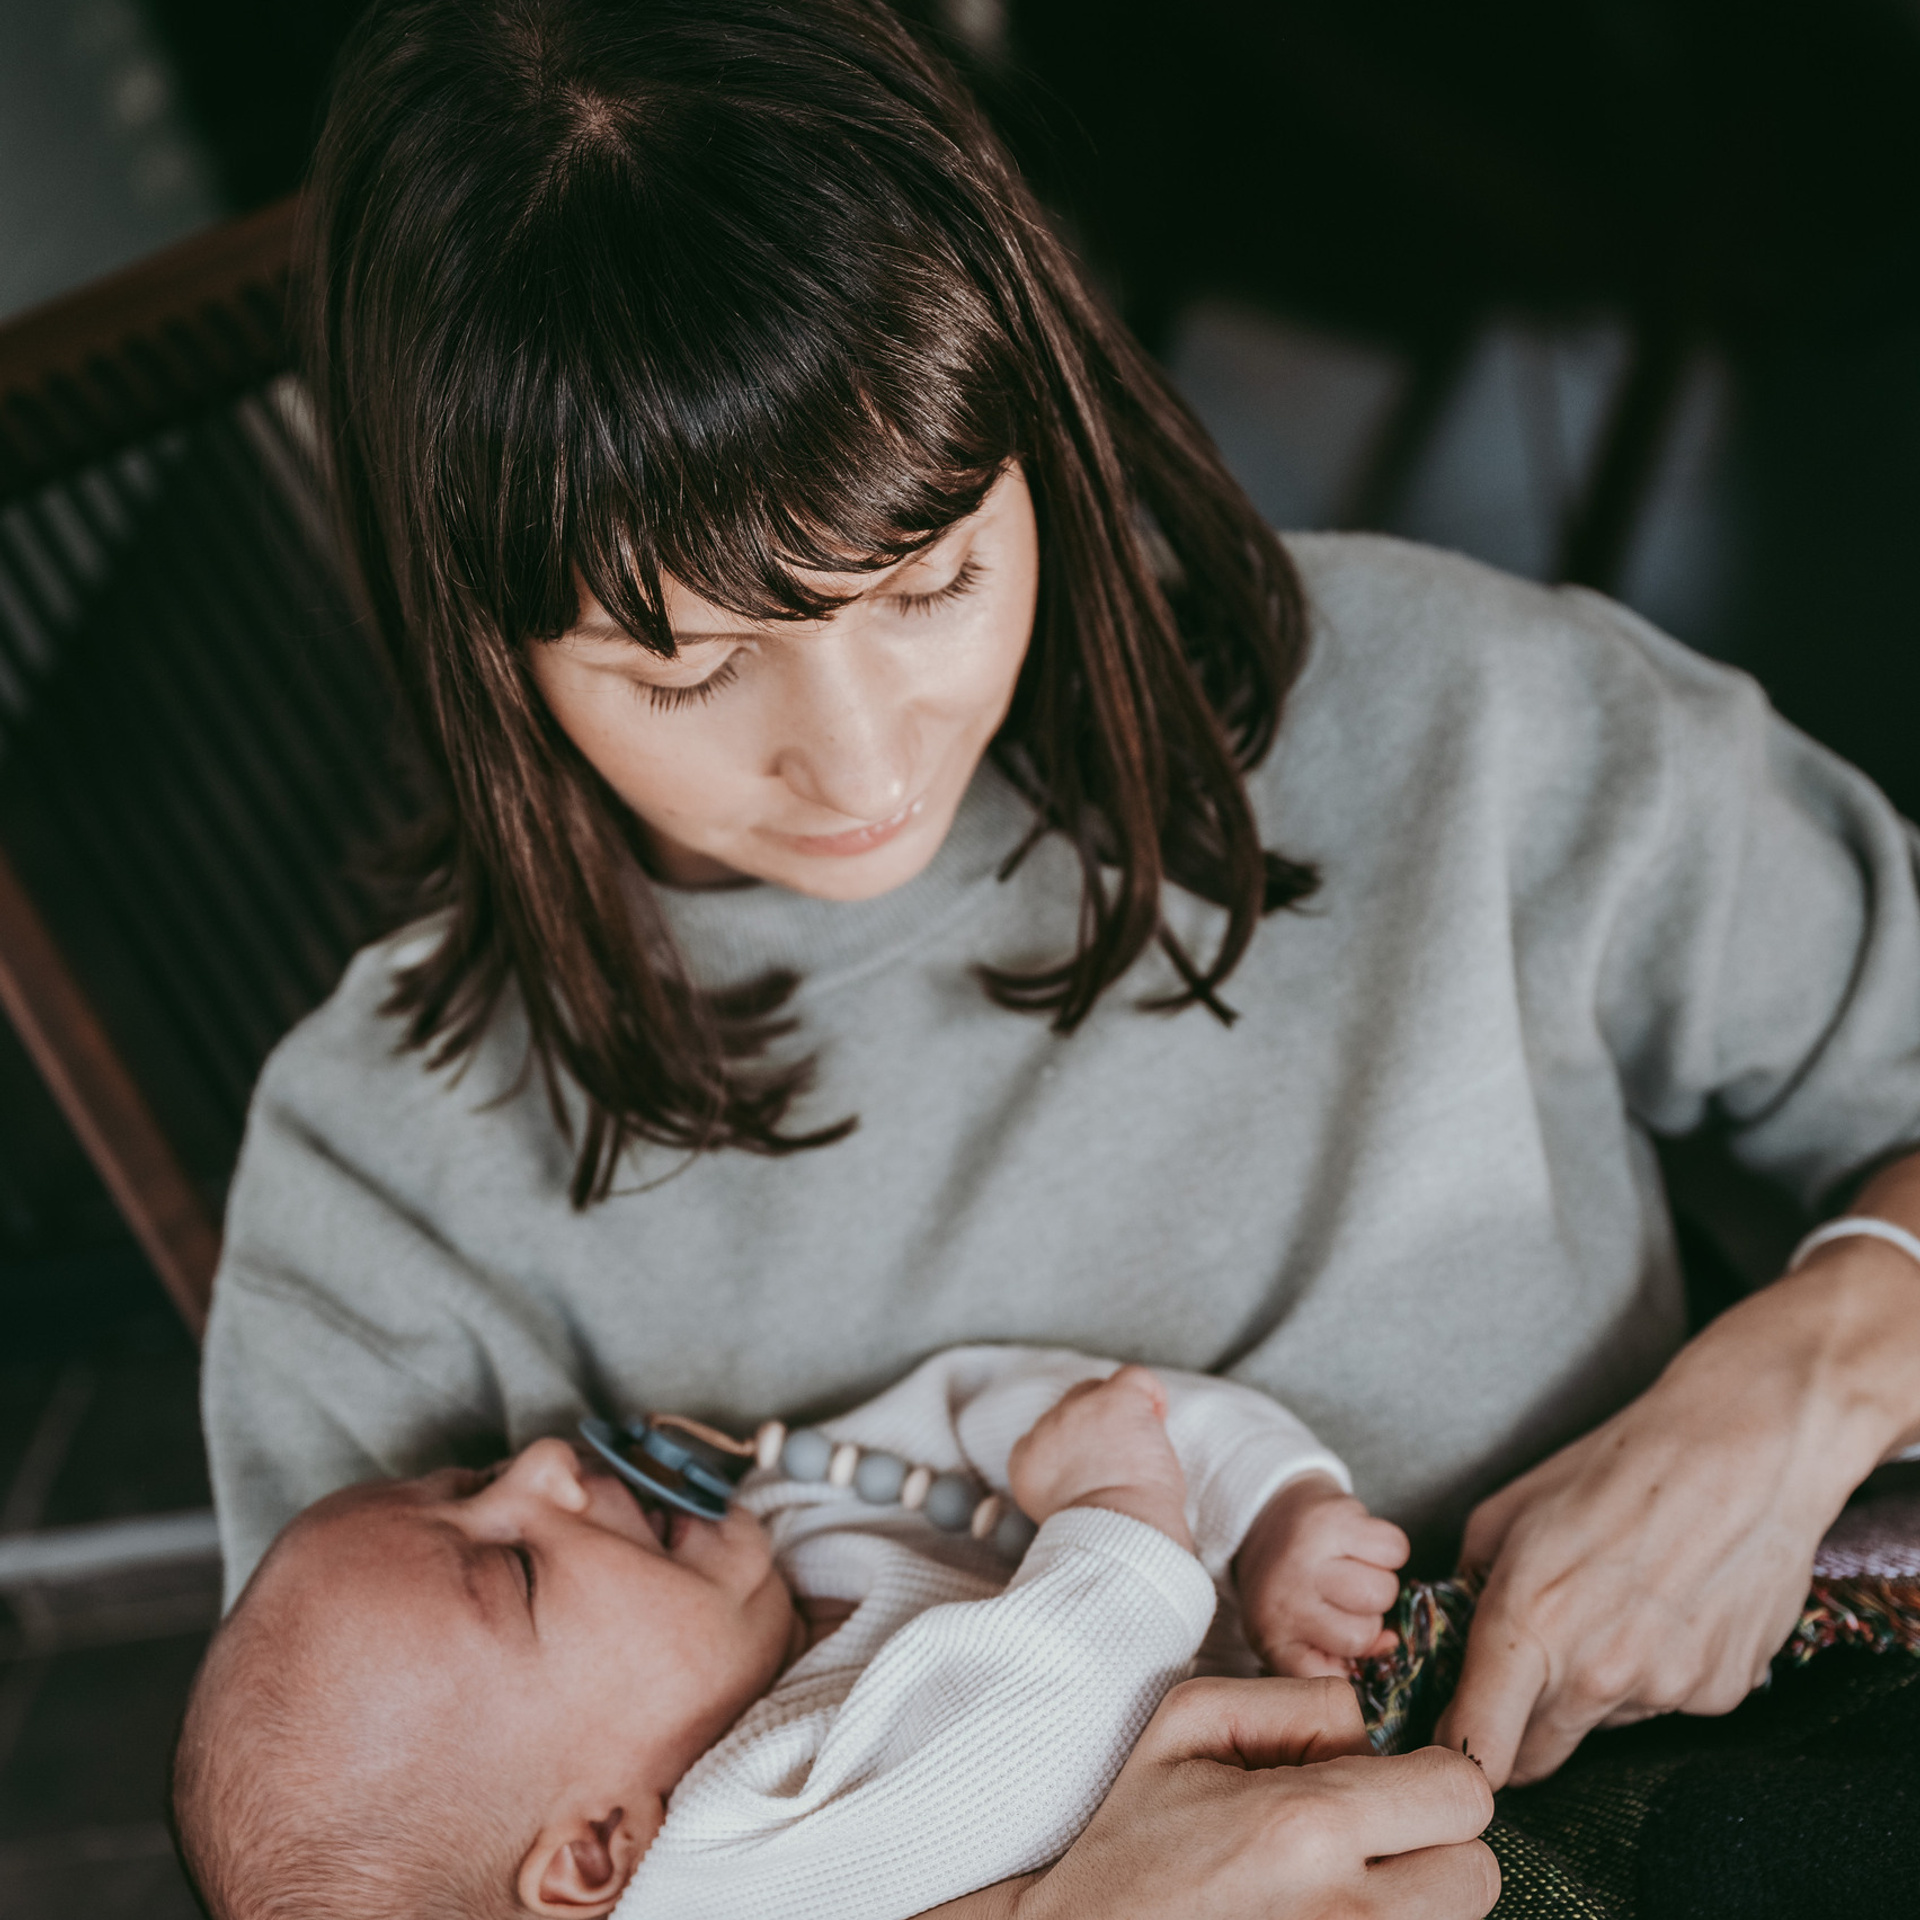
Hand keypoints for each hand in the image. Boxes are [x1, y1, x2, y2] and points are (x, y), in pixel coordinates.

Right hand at [994, 1677, 1497, 1919]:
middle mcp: (1348, 1913)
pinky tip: (1331, 1914)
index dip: (1435, 1777)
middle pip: (1478, 1873)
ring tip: (1350, 1886)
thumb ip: (1299, 1702)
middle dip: (1437, 1846)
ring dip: (1420, 1900)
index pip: (1462, 1790)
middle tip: (1377, 1840)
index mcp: (1309, 1824)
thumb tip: (1378, 1721)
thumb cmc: (1134, 1835)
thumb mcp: (1192, 1724)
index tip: (1396, 1782)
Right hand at [1009, 1366, 1191, 1548]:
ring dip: (1125, 1418)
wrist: (1121, 1538)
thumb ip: (1065, 1479)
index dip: (1081, 1446)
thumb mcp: (1061, 1510)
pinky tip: (1159, 1419)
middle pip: (1074, 1406)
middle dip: (1100, 1427)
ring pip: (1102, 1391)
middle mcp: (1044, 1429)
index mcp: (1027, 1461)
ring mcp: (1078, 1409)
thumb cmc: (1105, 1536)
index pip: (1051, 1433)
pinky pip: (1134, 1377)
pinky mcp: (1114, 1399)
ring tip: (1142, 1454)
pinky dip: (1151, 1395)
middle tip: (1124, 1464)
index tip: (1099, 1470)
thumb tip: (1093, 1463)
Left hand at [1234, 1474, 1410, 1677]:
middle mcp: (1287, 1595)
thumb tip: (1390, 1642)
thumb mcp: (1295, 1636)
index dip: (1344, 1665)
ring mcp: (1308, 1553)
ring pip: (1384, 1591)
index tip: (1337, 1647)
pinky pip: (1395, 1548)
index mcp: (1273, 1634)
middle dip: (1365, 1617)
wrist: (1265, 1515)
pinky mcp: (1333, 1515)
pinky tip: (1362, 1545)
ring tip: (1352, 1569)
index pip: (1327, 1676)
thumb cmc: (1288, 1586)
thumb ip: (1338, 1659)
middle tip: (1341, 1597)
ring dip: (1380, 1581)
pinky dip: (1389, 1550)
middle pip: (1365, 1633)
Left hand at [1432, 1231, 1919, 1786]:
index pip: (1476, 1746)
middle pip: (1537, 1754)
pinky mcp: (1720, 1693)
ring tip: (1614, 1604)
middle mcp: (1597, 1674)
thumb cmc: (1620, 1464)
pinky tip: (1666, 1607)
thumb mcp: (1510, 1508)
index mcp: (1530, 1624)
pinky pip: (1663, 1702)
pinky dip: (1654, 1671)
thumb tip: (1451, 1625)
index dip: (1455, 1750)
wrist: (1746, 1450)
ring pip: (1602, 1722)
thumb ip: (1472, 1581)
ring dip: (1591, 1687)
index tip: (1450, 1738)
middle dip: (1518, 1727)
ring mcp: (1665, 1690)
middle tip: (1523, 1671)